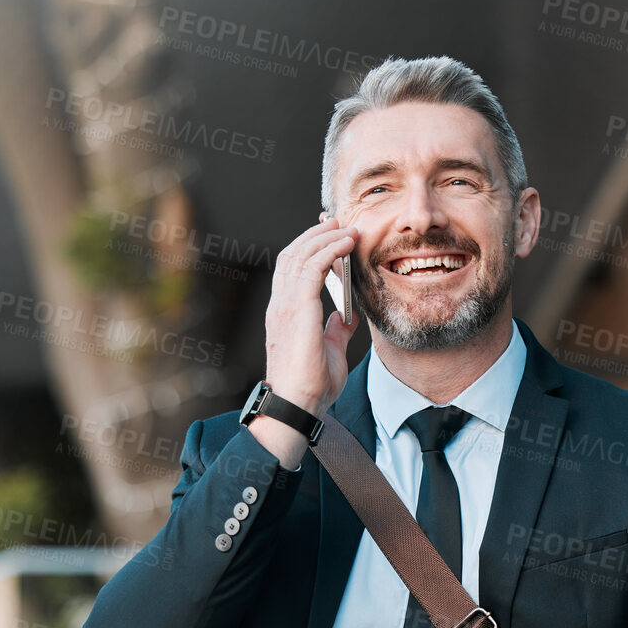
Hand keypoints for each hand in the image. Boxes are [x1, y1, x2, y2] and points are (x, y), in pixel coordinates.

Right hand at [251, 217, 359, 466]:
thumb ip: (337, 330)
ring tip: (347, 227)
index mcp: (285, 313)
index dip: (311, 246)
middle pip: (294, 253)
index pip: (293, 267)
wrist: (297, 406)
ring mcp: (285, 306)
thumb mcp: (331, 351)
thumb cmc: (310, 387)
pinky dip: (329, 250)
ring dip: (325, 236)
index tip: (332, 234)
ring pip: (300, 254)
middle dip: (317, 233)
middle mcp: (281, 304)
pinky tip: (346, 244)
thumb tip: (346, 315)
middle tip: (341, 222)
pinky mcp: (297, 310)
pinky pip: (311, 267)